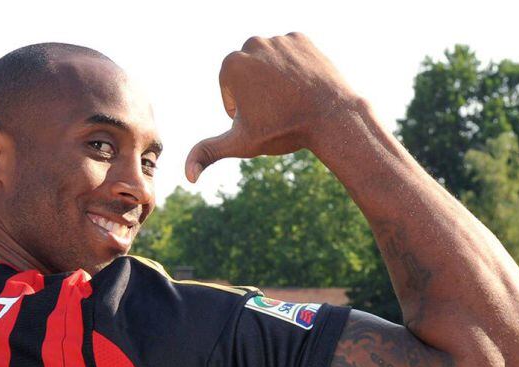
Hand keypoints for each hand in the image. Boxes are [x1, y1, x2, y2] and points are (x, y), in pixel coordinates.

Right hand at [185, 33, 360, 181]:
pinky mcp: (301, 38)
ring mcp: (278, 38)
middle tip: (279, 109)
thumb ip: (208, 153)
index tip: (263, 117)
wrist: (331, 117)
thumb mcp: (241, 143)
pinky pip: (290, 56)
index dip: (243, 111)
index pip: (230, 91)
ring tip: (292, 98)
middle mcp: (252, 44)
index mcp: (231, 65)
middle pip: (249, 75)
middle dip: (257, 93)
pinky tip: (304, 85)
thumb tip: (187, 177)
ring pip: (270, 65)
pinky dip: (294, 69)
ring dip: (275, 80)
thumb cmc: (283, 131)